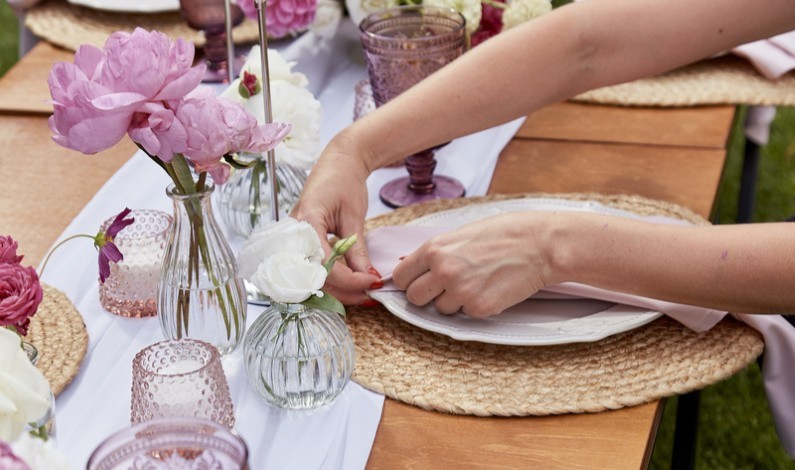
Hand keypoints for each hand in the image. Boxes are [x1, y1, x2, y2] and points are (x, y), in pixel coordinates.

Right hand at [290, 135, 379, 304]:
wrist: (338, 163)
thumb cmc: (344, 181)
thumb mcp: (354, 218)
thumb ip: (356, 251)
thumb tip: (368, 279)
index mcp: (306, 223)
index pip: (324, 266)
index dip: (350, 280)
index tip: (373, 282)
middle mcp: (293, 234)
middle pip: (314, 278)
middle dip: (344, 291)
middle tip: (369, 295)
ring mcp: (294, 240)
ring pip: (312, 278)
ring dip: (338, 288)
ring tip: (363, 291)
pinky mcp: (300, 243)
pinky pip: (313, 268)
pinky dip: (332, 278)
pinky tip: (351, 281)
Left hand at [391, 212, 551, 317]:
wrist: (541, 245)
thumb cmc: (506, 232)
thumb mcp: (463, 233)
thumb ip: (437, 251)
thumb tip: (411, 264)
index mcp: (436, 248)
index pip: (401, 275)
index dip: (409, 280)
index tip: (417, 281)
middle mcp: (443, 271)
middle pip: (415, 298)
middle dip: (427, 295)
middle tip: (445, 286)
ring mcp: (461, 292)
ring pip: (441, 308)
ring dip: (453, 300)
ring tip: (475, 282)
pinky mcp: (480, 308)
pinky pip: (465, 314)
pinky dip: (475, 305)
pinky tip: (490, 288)